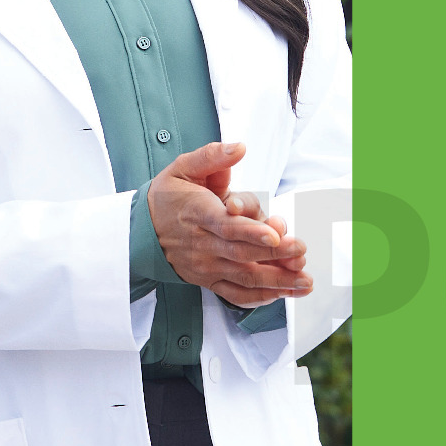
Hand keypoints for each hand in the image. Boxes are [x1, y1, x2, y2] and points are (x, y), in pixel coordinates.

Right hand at [147, 141, 312, 308]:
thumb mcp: (183, 167)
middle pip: (242, 253)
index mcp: (198, 213)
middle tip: (302, 250)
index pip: (227, 226)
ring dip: (277, 281)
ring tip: (304, 281)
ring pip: (244, 278)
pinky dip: (260, 298)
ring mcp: (206, 266)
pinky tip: (283, 294)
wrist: (141, 230)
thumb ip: (212, 157)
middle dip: (275, 255)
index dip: (252, 231)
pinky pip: (235, 294)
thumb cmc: (168, 195)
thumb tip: (240, 147)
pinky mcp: (208, 280)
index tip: (276, 234)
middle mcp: (202, 244)